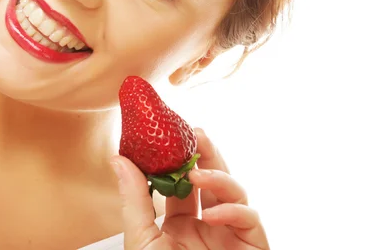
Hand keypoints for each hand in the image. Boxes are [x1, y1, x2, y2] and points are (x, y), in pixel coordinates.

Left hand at [112, 128, 268, 248]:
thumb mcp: (141, 238)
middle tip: (194, 132)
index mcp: (179, 224)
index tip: (166, 136)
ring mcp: (230, 234)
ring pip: (234, 191)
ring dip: (218, 176)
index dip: (176, 159)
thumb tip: (119, 159)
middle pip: (211, 179)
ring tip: (197, 171)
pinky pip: (249, 218)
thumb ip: (133, 198)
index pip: (180, 184)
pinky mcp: (252, 245)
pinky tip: (212, 212)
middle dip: (205, 154)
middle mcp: (207, 225)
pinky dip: (232, 211)